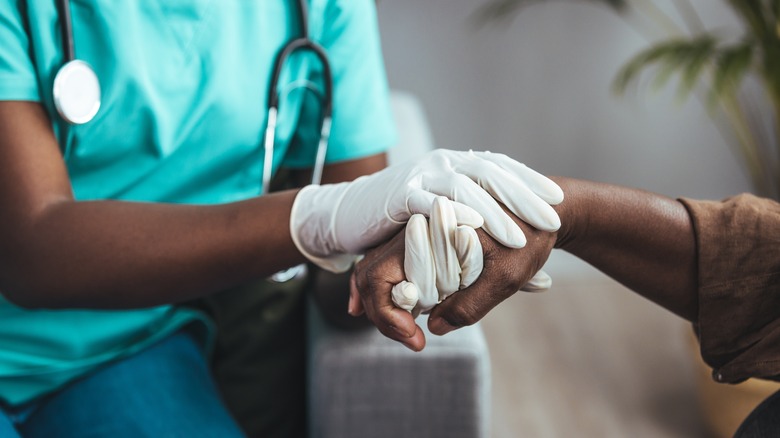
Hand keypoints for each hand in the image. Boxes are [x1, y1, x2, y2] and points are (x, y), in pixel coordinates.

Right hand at [290, 149, 562, 271]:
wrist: (350, 211)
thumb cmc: (406, 220)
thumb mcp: (445, 217)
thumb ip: (477, 230)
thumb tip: (522, 252)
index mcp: (456, 164)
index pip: (500, 168)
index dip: (528, 182)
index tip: (556, 200)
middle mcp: (442, 164)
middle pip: (489, 174)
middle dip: (521, 195)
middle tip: (550, 217)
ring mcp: (420, 176)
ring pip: (462, 188)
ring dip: (492, 212)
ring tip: (518, 235)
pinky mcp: (399, 195)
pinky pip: (428, 202)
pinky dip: (450, 215)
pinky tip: (471, 231)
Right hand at [351, 211, 556, 349]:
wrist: (546, 211)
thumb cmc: (530, 240)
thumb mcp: (506, 277)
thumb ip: (469, 305)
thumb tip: (433, 327)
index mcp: (430, 229)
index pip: (380, 276)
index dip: (388, 315)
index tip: (416, 339)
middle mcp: (416, 226)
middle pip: (370, 272)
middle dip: (381, 312)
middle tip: (411, 339)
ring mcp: (417, 232)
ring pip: (376, 268)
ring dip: (382, 302)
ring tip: (403, 329)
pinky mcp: (424, 238)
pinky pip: (391, 264)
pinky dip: (388, 289)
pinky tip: (397, 310)